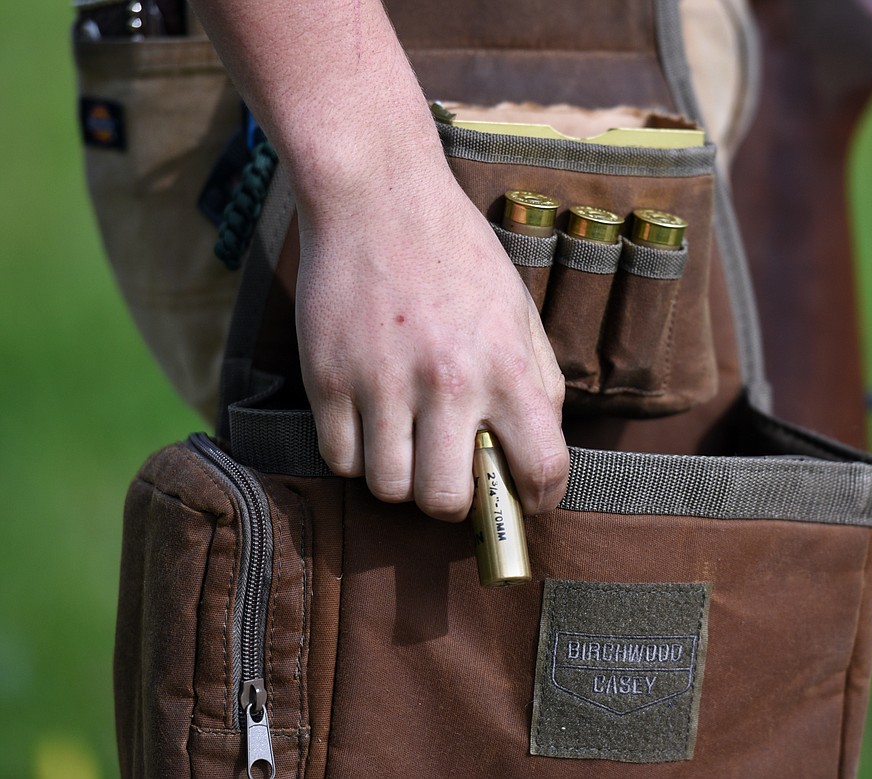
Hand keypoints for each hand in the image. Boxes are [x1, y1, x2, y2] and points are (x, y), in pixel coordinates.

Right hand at [294, 173, 568, 520]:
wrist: (379, 194)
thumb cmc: (457, 253)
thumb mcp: (518, 310)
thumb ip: (538, 381)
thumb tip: (537, 451)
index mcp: (507, 366)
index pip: (541, 468)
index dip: (539, 499)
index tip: (527, 501)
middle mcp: (448, 381)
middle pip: (447, 501)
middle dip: (454, 501)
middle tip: (451, 476)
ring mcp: (383, 382)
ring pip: (389, 489)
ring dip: (401, 479)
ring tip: (407, 444)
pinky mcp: (328, 378)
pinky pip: (341, 460)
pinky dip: (357, 455)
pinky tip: (370, 423)